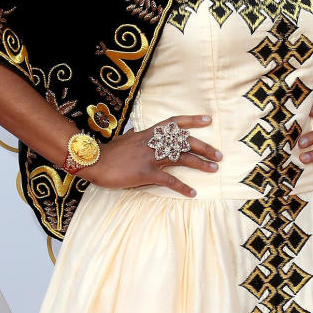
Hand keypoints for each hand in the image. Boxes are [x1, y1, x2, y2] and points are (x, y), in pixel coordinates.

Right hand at [83, 115, 220, 197]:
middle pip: (184, 141)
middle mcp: (153, 142)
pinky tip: (192, 193)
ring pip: (181, 158)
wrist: (94, 161)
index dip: (192, 120)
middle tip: (218, 155)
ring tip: (214, 169)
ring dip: (200, 164)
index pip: (174, 122)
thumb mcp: (125, 138)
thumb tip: (137, 129)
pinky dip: (182, 187)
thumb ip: (135, 134)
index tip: (208, 119)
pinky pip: (169, 180)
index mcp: (149, 133)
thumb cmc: (109, 152)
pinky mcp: (145, 173)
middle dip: (204, 147)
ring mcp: (150, 157)